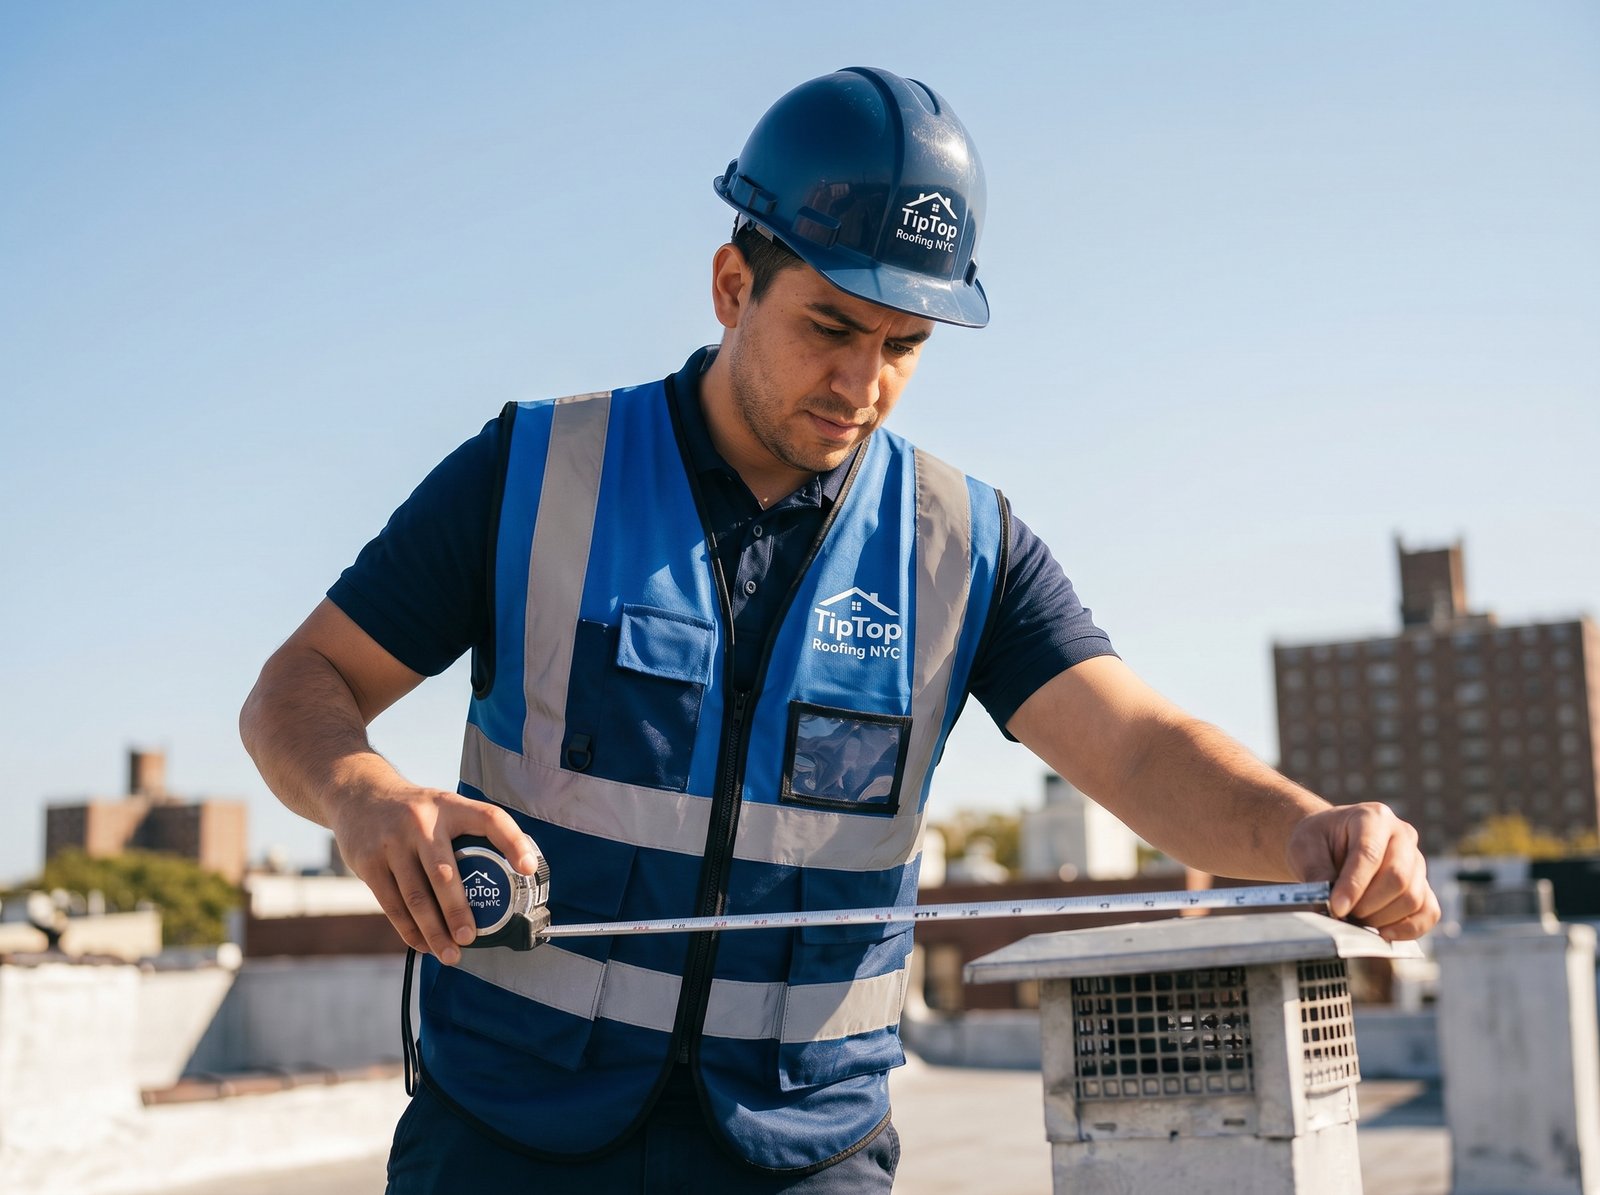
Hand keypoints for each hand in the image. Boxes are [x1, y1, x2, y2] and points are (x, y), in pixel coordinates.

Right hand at [330, 783, 541, 964]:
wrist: (358, 794)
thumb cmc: (415, 812)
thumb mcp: (444, 806)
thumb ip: (468, 832)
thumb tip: (512, 874)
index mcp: (450, 806)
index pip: (490, 819)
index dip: (512, 842)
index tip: (528, 869)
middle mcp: (421, 822)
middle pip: (443, 873)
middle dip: (458, 911)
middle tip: (470, 938)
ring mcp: (392, 843)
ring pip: (415, 896)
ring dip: (433, 931)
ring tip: (450, 954)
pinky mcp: (368, 862)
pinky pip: (392, 904)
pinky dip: (408, 929)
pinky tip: (423, 944)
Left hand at [1286, 802, 1439, 939]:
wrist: (1330, 842)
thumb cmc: (1318, 842)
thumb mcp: (1304, 847)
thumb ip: (1316, 872)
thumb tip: (1330, 904)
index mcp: (1373, 817)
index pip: (1369, 854)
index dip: (1353, 886)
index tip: (1336, 908)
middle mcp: (1403, 835)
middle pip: (1397, 878)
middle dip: (1367, 904)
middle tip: (1341, 913)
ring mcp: (1417, 860)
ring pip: (1412, 898)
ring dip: (1381, 917)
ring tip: (1353, 917)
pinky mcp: (1424, 885)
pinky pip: (1429, 912)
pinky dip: (1410, 928)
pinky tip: (1383, 934)